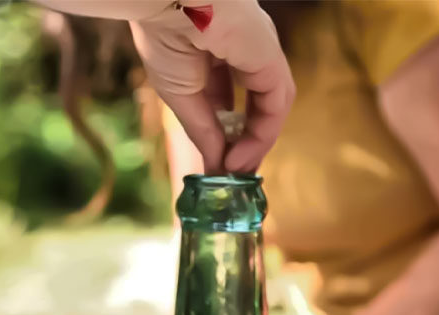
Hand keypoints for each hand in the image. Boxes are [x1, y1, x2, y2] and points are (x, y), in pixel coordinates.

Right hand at [131, 0, 294, 172]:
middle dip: (245, 142)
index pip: (227, 99)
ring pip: (269, 106)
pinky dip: (262, 135)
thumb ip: (202, 130)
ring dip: (255, 144)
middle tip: (235, 174)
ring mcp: (260, 52)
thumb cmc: (163, 35)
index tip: (217, 164)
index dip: (224, 134)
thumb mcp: (179, 94)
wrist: (167, 0)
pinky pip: (275, 104)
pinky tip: (241, 156)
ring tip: (237, 170)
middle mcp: (243, 49)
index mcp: (213, 49)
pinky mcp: (271, 57)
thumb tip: (216, 165)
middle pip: (254, 105)